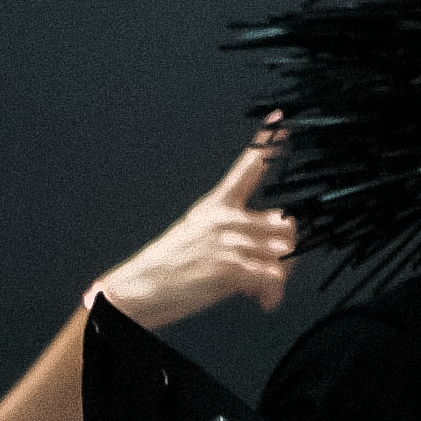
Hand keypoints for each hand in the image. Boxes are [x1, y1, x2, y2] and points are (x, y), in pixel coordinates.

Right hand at [91, 124, 297, 330]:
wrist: (133, 292)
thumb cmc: (163, 269)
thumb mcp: (194, 235)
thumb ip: (234, 230)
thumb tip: (271, 238)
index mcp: (215, 206)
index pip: (248, 168)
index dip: (269, 142)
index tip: (283, 118)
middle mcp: (224, 220)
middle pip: (285, 223)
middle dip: (287, 249)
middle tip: (273, 269)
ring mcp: (228, 243)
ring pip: (284, 253)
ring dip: (281, 275)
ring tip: (263, 290)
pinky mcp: (230, 270)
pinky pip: (273, 279)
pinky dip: (273, 294)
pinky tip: (263, 302)